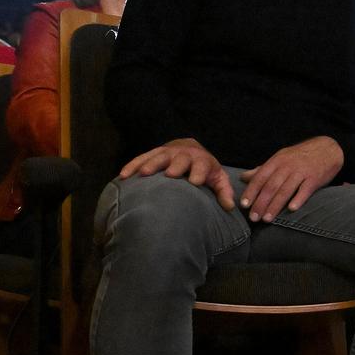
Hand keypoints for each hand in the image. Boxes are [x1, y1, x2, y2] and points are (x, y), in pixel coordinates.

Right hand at [119, 138, 233, 210]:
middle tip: (169, 175)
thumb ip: (223, 191)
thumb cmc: (205, 169)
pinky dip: (132, 165)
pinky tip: (123, 176)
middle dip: (175, 166)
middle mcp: (184, 154)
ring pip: (159, 156)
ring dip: (151, 164)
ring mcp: (168, 152)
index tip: (194, 182)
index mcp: (202, 160)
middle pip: (180, 159)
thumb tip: (231, 207)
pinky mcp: (154, 153)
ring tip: (143, 175)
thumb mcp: (217, 178)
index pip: (202, 165)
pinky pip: (142, 157)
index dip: (199, 172)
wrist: (191, 147)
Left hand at [239, 136, 343, 222]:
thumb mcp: (280, 158)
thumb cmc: (300, 157)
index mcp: (277, 161)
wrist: (327, 149)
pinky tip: (291, 209)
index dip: (251, 191)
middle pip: (271, 186)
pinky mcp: (314, 178)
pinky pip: (305, 190)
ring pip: (285, 190)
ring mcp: (301, 172)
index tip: (244, 205)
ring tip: (267, 219)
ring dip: (275, 206)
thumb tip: (243, 177)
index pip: (260, 177)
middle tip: (253, 218)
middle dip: (260, 203)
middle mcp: (287, 166)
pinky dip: (298, 199)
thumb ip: (262, 169)